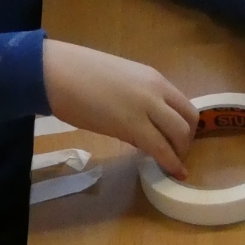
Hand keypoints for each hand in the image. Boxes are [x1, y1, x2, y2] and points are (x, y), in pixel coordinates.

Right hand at [42, 39, 198, 178]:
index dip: (186, 126)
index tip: (177, 140)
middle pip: (188, 120)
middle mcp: (156, 91)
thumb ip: (136, 100)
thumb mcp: (120, 81)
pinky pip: (161, 148)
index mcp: (153, 78)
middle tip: (175, 155)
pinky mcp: (132, 126)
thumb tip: (141, 124)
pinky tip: (174, 173)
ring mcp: (146, 107)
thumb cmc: (78, 75)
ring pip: (180, 134)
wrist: (56, 72)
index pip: (184, 105)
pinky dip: (172, 163)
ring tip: (171, 165)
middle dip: (186, 142)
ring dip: (179, 153)